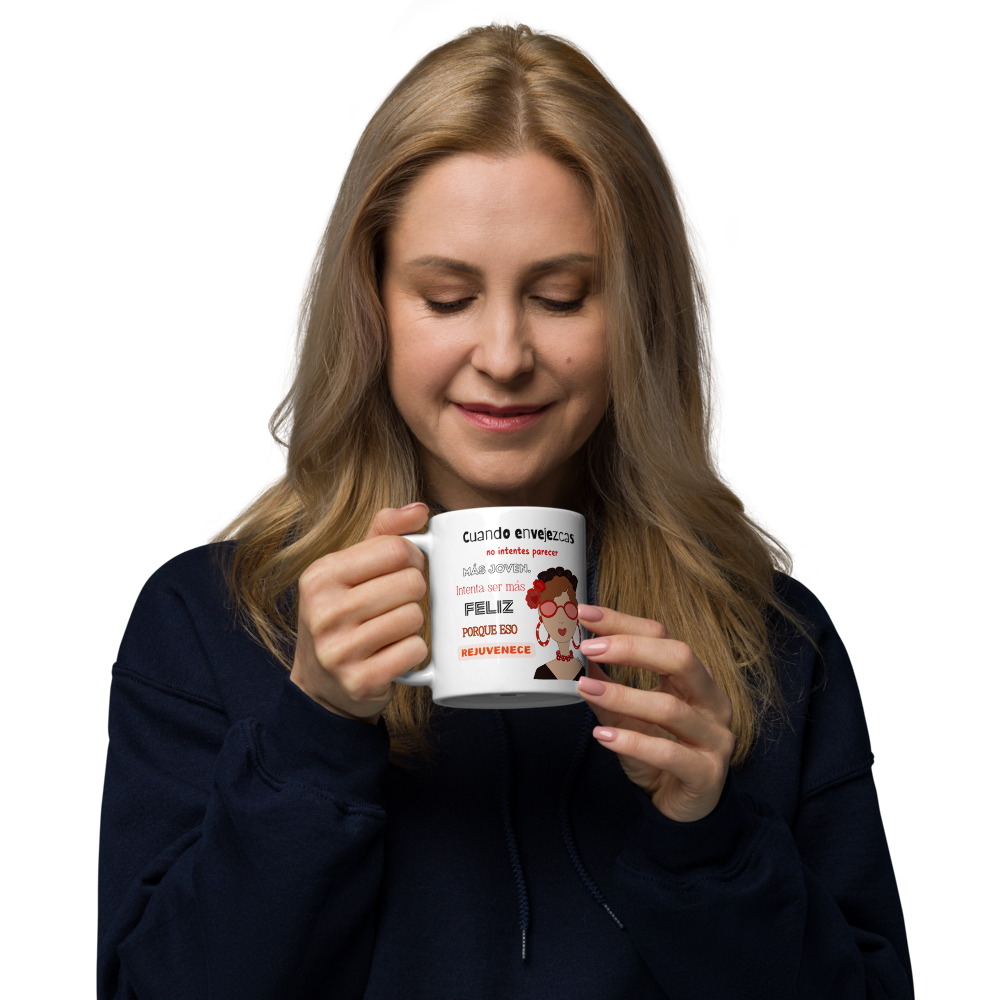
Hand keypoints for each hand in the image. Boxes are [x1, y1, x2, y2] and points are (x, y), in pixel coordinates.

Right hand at [290, 503, 429, 723]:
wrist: (321, 686)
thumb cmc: (343, 617)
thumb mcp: (349, 571)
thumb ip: (382, 534)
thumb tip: (420, 509)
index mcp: (321, 576)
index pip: (395, 549)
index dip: (413, 557)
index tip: (407, 568)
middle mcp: (324, 611)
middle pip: (410, 583)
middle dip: (415, 593)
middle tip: (399, 603)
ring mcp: (338, 649)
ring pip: (414, 617)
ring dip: (413, 623)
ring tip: (393, 629)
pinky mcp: (359, 680)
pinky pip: (414, 651)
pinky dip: (414, 651)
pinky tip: (394, 653)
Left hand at [575, 605, 734, 822]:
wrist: (685, 810)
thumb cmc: (659, 755)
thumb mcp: (628, 718)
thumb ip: (607, 690)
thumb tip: (575, 660)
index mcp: (695, 679)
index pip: (663, 637)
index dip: (623, 623)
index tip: (586, 614)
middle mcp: (711, 701)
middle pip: (680, 658)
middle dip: (631, 649)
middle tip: (589, 647)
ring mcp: (714, 738)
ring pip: (671, 707)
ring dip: (623, 696)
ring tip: (585, 689)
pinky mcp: (707, 773)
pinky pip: (670, 753)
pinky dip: (633, 742)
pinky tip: (603, 735)